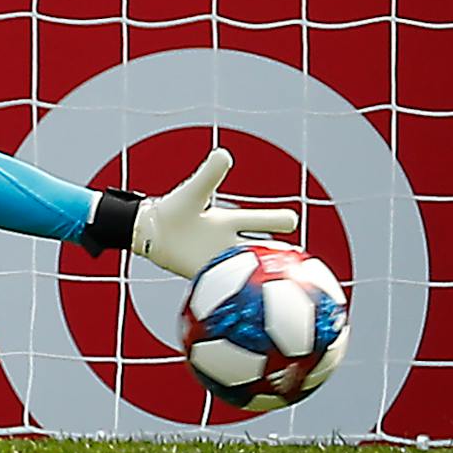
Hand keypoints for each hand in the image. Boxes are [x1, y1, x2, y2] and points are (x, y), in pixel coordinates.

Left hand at [130, 148, 297, 277]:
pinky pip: (231, 285)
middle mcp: (229, 242)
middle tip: (301, 257)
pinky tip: (255, 300)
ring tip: (286, 284)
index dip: (278, 219)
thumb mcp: (192, 193)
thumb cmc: (173, 210)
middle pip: (262, 248)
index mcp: (228, 221)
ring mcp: (220, 261)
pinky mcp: (208, 276)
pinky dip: (243, 289)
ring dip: (263, 274)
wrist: (150, 233)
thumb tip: (223, 153)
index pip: (260, 219)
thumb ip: (208, 176)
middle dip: (281, 253)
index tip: (293, 220)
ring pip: (250, 269)